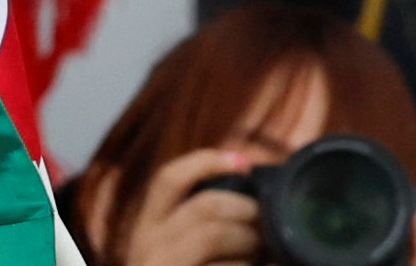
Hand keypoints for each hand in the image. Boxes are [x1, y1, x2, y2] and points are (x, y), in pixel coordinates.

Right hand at [108, 148, 262, 264]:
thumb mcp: (178, 253)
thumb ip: (202, 227)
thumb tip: (247, 186)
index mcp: (147, 231)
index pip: (170, 180)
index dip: (207, 162)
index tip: (245, 161)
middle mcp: (147, 248)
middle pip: (204, 207)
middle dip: (247, 211)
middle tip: (268, 228)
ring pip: (215, 234)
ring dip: (251, 240)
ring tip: (269, 254)